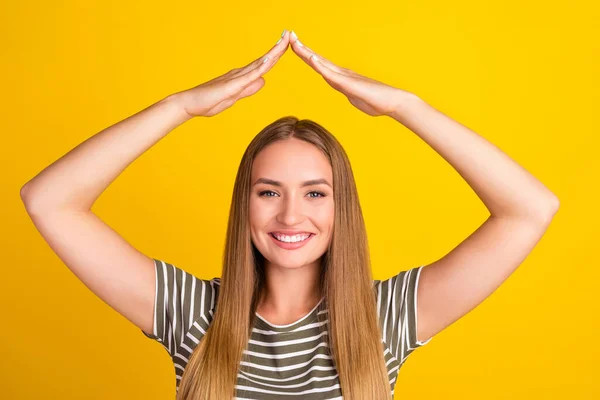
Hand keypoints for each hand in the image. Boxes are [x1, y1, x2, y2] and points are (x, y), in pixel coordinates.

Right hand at [177, 30, 291, 116]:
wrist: (189, 104)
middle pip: (264, 60)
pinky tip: (268, 61)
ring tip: (284, 41)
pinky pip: (248, 76)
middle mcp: (240, 73)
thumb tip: (263, 81)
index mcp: (242, 76)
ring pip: (259, 64)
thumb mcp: (234, 96)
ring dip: (272, 53)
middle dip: (278, 48)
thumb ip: (248, 89)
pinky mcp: (231, 86)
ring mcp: (236, 78)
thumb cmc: (208, 102)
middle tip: (290, 35)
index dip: (276, 55)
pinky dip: (259, 68)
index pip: (264, 65)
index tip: (287, 45)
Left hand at [289, 31, 410, 116]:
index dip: (307, 56)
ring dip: (307, 53)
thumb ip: (350, 94)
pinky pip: (331, 74)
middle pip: (317, 60)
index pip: (319, 65)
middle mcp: (341, 74)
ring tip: (295, 42)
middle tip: (290, 36)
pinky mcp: (349, 84)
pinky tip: (311, 58)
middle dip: (302, 49)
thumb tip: (349, 93)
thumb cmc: (377, 102)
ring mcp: (345, 77)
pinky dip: (319, 65)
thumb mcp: (357, 98)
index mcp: (341, 79)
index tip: (295, 47)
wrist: (394, 103)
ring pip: (321, 63)